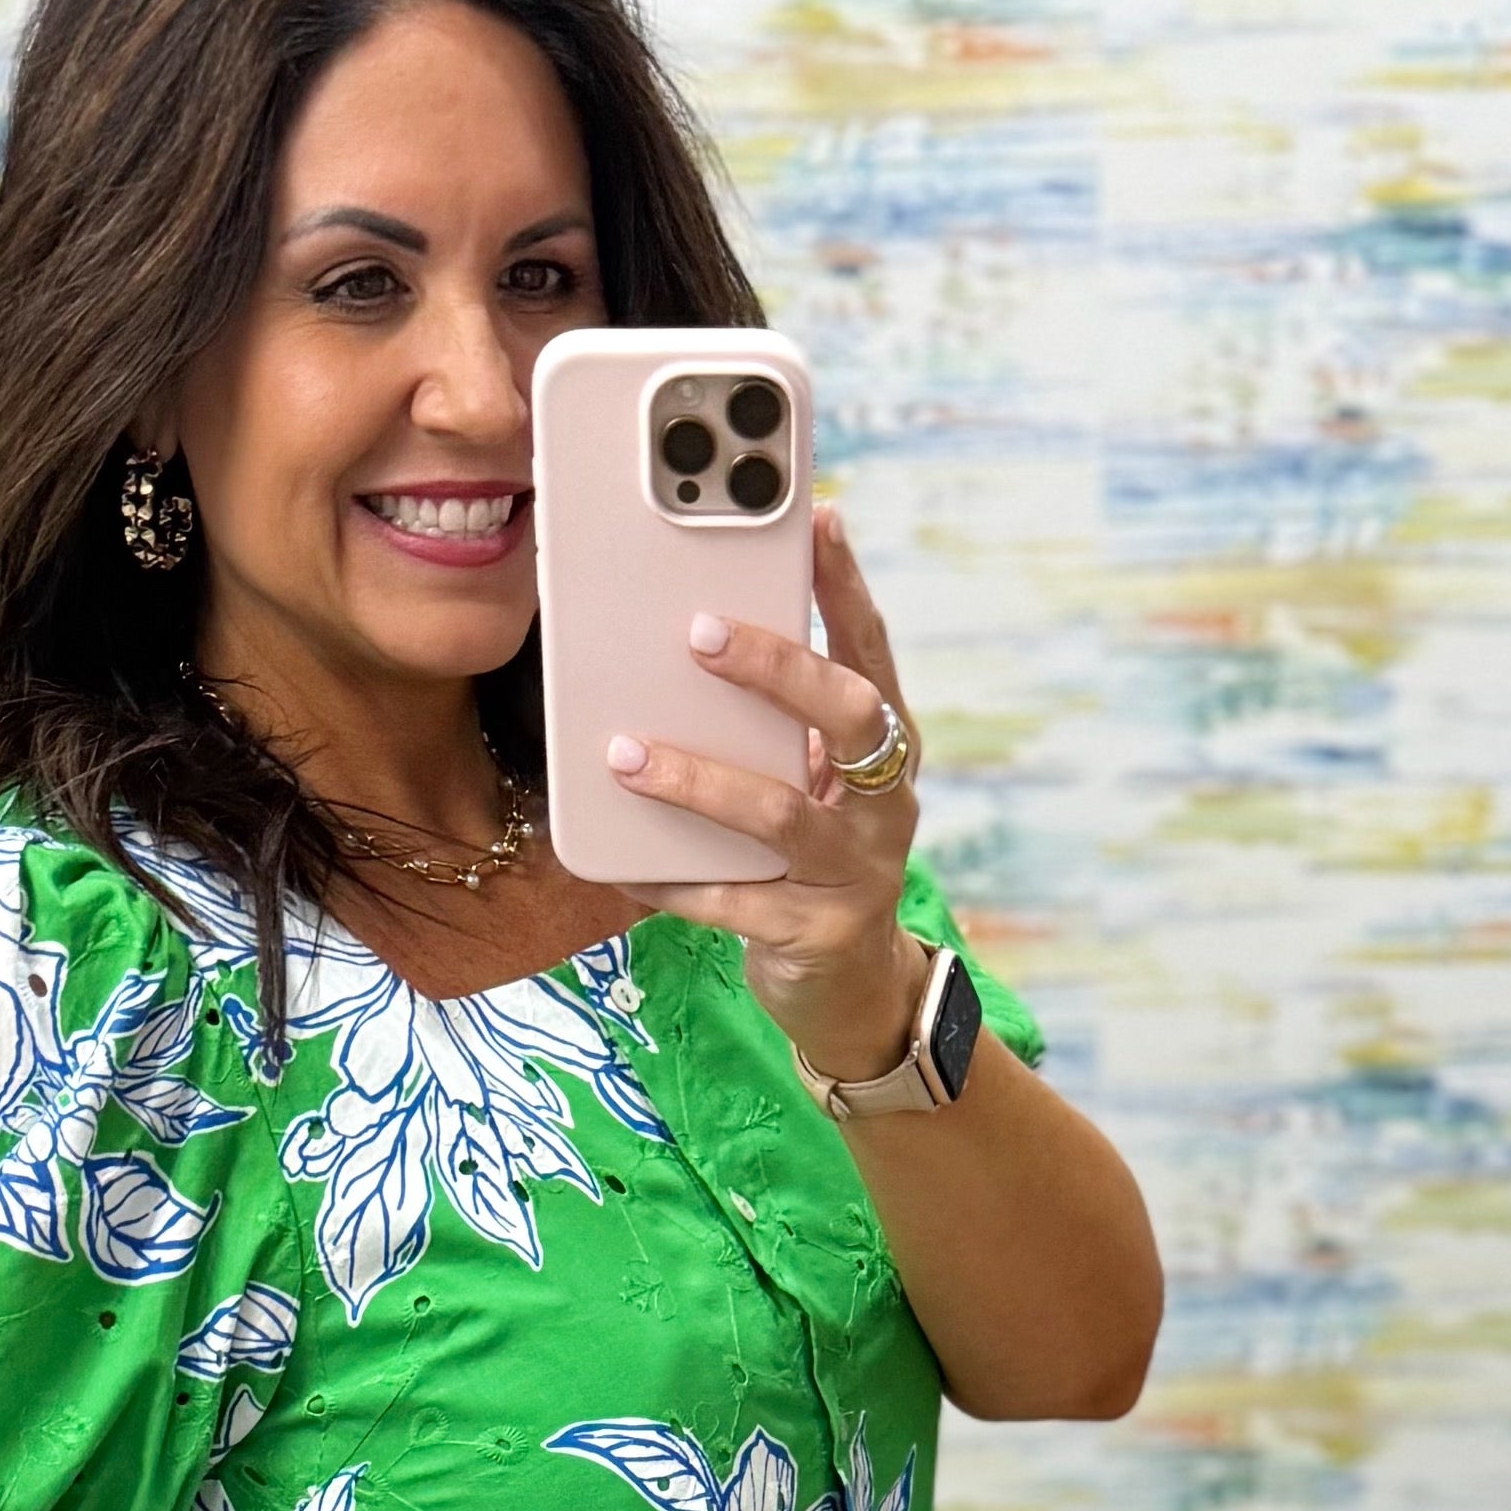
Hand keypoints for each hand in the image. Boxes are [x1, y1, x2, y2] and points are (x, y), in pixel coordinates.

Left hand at [602, 504, 927, 1083]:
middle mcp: (887, 805)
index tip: (818, 519)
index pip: (873, 652)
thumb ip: (770, 730)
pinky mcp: (816, 935)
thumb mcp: (805, 786)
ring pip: (779, 814)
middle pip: (850, 716)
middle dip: (778, 669)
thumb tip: (681, 646)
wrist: (850, 991)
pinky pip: (733, 904)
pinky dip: (673, 882)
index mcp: (887, 752)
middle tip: (699, 633)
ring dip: (697, 780)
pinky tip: (623, 866)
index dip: (848, 588)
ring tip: (625, 754)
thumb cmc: (810, 862)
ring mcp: (857, 873)